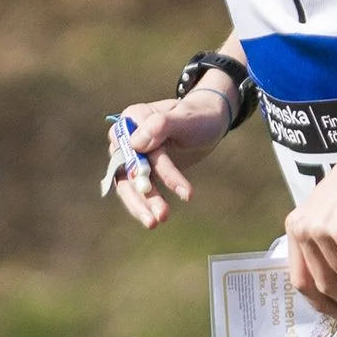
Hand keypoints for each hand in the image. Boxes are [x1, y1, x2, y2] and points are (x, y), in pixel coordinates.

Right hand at [108, 85, 237, 228]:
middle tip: (161, 215)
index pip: (132, 147)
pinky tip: (157, 218)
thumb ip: (160, 125)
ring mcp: (132, 155)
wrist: (209, 123)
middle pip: (127, 169)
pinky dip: (148, 204)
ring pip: (131, 184)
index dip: (140, 168)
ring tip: (161, 220)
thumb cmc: (198, 117)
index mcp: (132, 118)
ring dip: (145, 204)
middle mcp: (126, 137)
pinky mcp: (142, 171)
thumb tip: (135, 143)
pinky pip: (140, 191)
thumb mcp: (184, 119)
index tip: (150, 185)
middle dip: (144, 194)